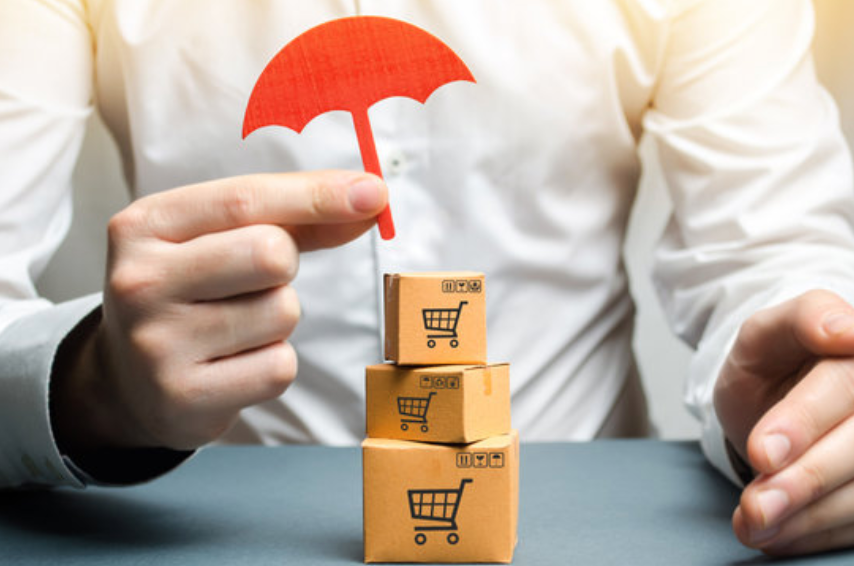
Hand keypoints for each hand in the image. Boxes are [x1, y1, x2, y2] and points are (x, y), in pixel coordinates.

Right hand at [52, 170, 386, 452]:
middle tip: (253, 281)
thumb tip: (369, 198)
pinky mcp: (184, 398)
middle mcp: (141, 282)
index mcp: (145, 225)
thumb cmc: (192, 291)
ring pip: (283, 313)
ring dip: (278, 319)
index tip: (373, 193)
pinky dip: (273, 364)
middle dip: (284, 266)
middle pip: (271, 254)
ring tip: (234, 326)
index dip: (317, 195)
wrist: (129, 381)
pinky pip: (279, 368)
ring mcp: (158, 344)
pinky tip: (233, 363)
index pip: (245, 199)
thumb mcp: (217, 239)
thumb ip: (292, 216)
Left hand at [715, 290, 853, 554]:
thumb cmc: (773, 363)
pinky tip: (774, 537)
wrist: (777, 398)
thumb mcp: (765, 333)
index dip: (803, 422)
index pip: (841, 387)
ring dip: (807, 517)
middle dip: (803, 481)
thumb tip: (846, 330)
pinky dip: (815, 535)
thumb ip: (800, 320)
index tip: (763, 454)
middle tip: (754, 506)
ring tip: (752, 524)